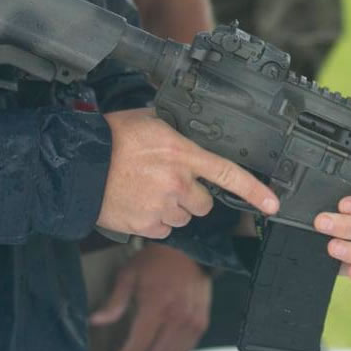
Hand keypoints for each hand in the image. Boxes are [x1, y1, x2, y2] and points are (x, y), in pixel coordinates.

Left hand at [90, 243, 210, 350]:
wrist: (189, 251)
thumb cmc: (154, 262)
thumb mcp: (128, 276)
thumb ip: (114, 303)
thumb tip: (94, 321)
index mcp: (156, 305)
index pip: (138, 344)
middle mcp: (177, 317)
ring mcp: (192, 322)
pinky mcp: (201, 323)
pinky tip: (161, 346)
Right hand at [98, 109, 278, 238]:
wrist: (77, 164)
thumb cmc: (110, 138)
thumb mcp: (148, 120)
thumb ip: (176, 130)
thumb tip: (188, 130)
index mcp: (181, 154)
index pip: (227, 173)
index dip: (254, 191)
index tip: (273, 204)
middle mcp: (176, 183)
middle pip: (204, 203)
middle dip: (192, 196)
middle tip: (168, 183)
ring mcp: (161, 207)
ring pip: (183, 218)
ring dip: (172, 208)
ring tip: (147, 190)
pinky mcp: (145, 226)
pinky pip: (163, 230)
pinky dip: (154, 221)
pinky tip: (138, 203)